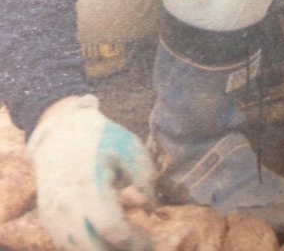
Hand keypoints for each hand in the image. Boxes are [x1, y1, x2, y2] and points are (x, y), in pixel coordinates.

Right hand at [28, 95, 154, 249]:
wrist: (62, 128)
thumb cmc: (100, 137)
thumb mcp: (130, 147)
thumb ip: (145, 178)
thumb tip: (151, 208)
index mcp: (90, 188)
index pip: (113, 231)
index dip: (134, 242)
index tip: (148, 238)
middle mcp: (68, 206)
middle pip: (93, 249)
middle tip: (136, 244)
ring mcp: (53, 214)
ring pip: (76, 250)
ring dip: (100, 250)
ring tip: (120, 241)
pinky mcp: (47, 217)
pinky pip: (65, 244)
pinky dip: (84, 246)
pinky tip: (101, 237)